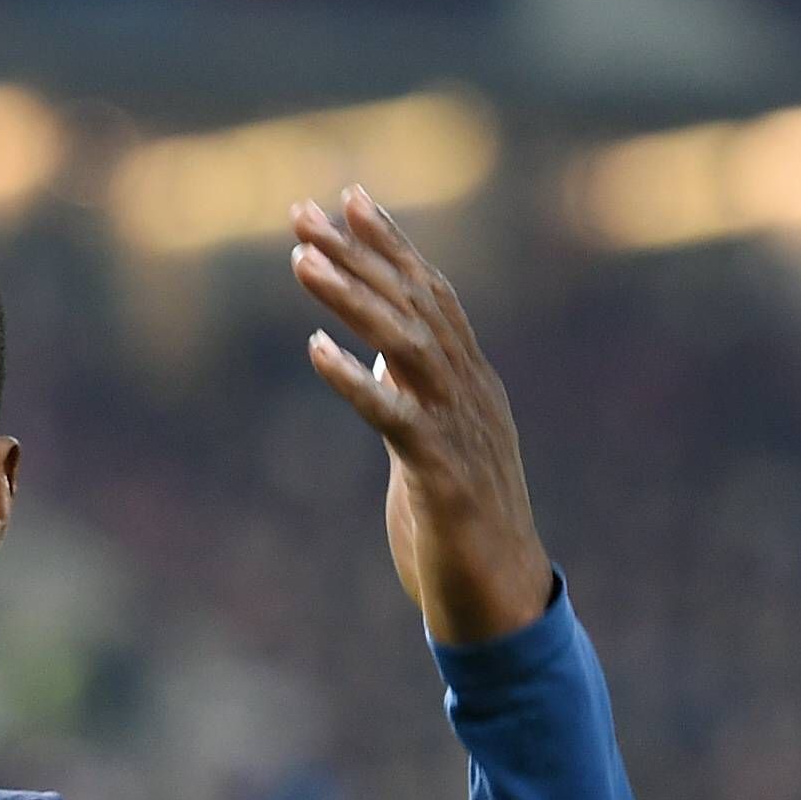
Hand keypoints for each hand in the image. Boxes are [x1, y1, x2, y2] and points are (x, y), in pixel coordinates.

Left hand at [289, 186, 553, 646]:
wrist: (500, 603)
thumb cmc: (460, 525)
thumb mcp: (432, 446)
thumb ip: (412, 394)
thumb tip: (379, 356)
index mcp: (470, 383)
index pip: (433, 294)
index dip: (392, 244)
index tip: (349, 196)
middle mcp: (471, 394)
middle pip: (415, 304)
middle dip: (359, 253)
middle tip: (303, 211)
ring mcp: (460, 432)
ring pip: (406, 345)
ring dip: (351, 298)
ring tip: (300, 260)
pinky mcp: (442, 477)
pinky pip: (394, 417)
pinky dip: (354, 380)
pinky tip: (314, 350)